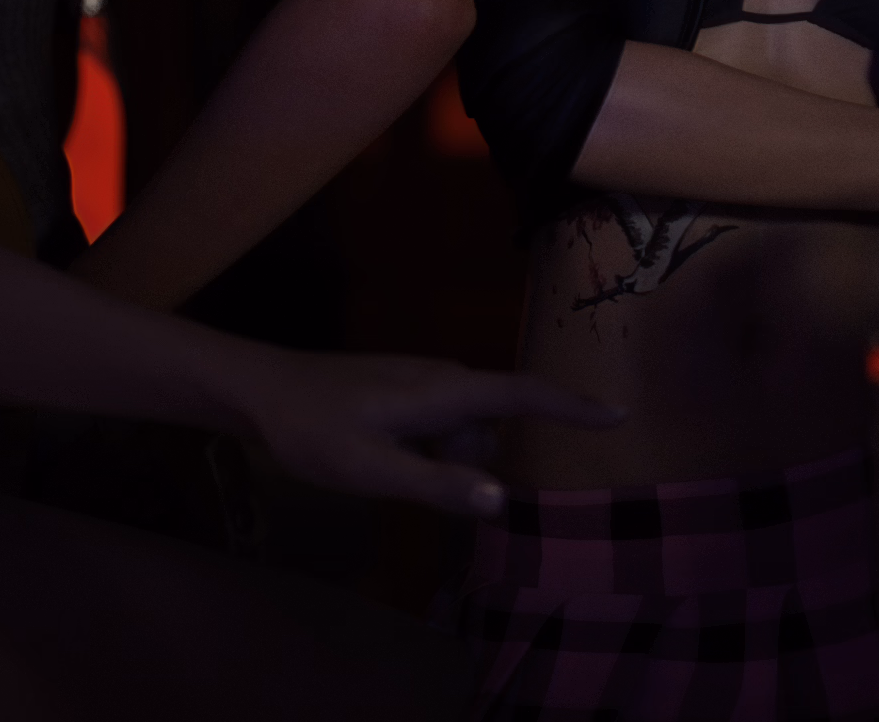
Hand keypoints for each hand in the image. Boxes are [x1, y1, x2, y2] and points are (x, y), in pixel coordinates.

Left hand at [235, 351, 621, 519]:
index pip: (523, 394)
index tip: (619, 414)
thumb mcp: (371, 469)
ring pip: (466, 425)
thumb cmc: (314, 430)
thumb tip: (502, 501)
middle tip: (437, 486)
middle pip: (494, 418)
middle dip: (487, 456)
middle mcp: (441, 378)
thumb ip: (436, 485)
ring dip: (453, 458)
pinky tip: (392, 466)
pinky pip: (442, 423)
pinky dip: (437, 449)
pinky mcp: (401, 390)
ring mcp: (420, 381)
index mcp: (443, 392)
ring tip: (393, 476)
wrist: (259, 389)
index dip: (572, 406)